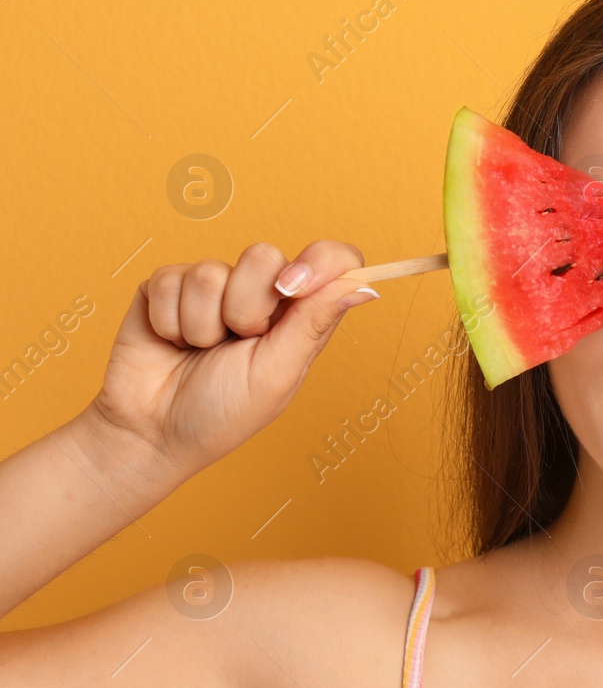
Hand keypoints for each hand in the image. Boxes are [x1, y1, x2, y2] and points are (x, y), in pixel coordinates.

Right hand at [87, 240, 377, 476]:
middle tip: (236, 343)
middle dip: (245, 309)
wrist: (151, 431)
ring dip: (203, 323)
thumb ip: (314, 323)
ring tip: (200, 350)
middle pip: (263, 255)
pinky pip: (171, 279)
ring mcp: (213, 287)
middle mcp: (260, 294)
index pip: (331, 261)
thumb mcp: (277, 373)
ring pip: (212, 271)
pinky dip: (170, 321)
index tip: (292, 287)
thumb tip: (366, 287)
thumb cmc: (221, 412)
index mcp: (299, 315)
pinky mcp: (167, 286)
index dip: (319, 260)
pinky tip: (172, 342)